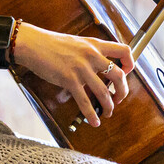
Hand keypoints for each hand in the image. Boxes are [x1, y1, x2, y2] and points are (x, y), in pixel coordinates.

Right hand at [10, 24, 132, 124]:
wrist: (33, 44)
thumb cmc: (51, 44)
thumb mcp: (77, 43)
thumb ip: (90, 52)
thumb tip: (99, 68)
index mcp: (95, 44)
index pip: (124, 50)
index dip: (130, 64)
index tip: (126, 73)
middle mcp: (92, 55)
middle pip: (119, 76)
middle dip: (122, 91)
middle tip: (119, 98)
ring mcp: (81, 68)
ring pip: (104, 92)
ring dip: (109, 106)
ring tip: (107, 112)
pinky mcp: (69, 80)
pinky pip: (85, 101)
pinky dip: (91, 115)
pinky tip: (94, 121)